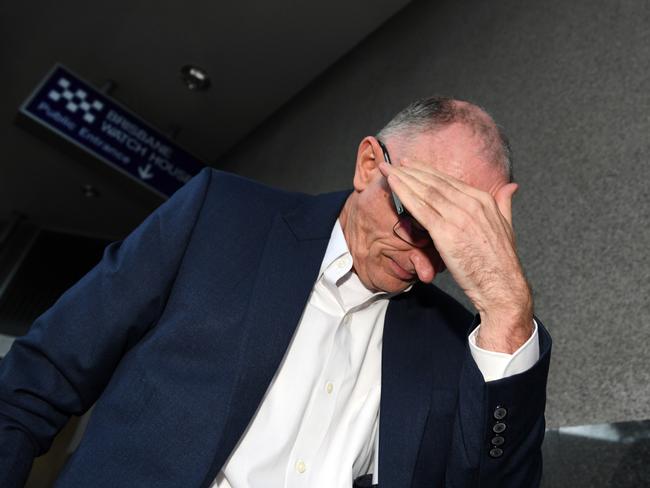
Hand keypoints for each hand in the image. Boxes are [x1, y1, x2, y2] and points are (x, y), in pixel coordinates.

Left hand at [378, 159, 532, 352]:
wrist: (502, 286)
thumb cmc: (501, 261)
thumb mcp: (507, 225)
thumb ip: (504, 203)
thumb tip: (511, 186)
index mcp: (483, 200)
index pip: (448, 181)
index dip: (426, 171)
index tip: (411, 165)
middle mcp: (470, 204)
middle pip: (434, 182)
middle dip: (410, 170)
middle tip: (392, 163)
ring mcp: (458, 216)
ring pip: (424, 191)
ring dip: (403, 179)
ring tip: (387, 170)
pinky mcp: (446, 232)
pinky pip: (420, 209)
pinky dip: (404, 194)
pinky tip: (393, 186)